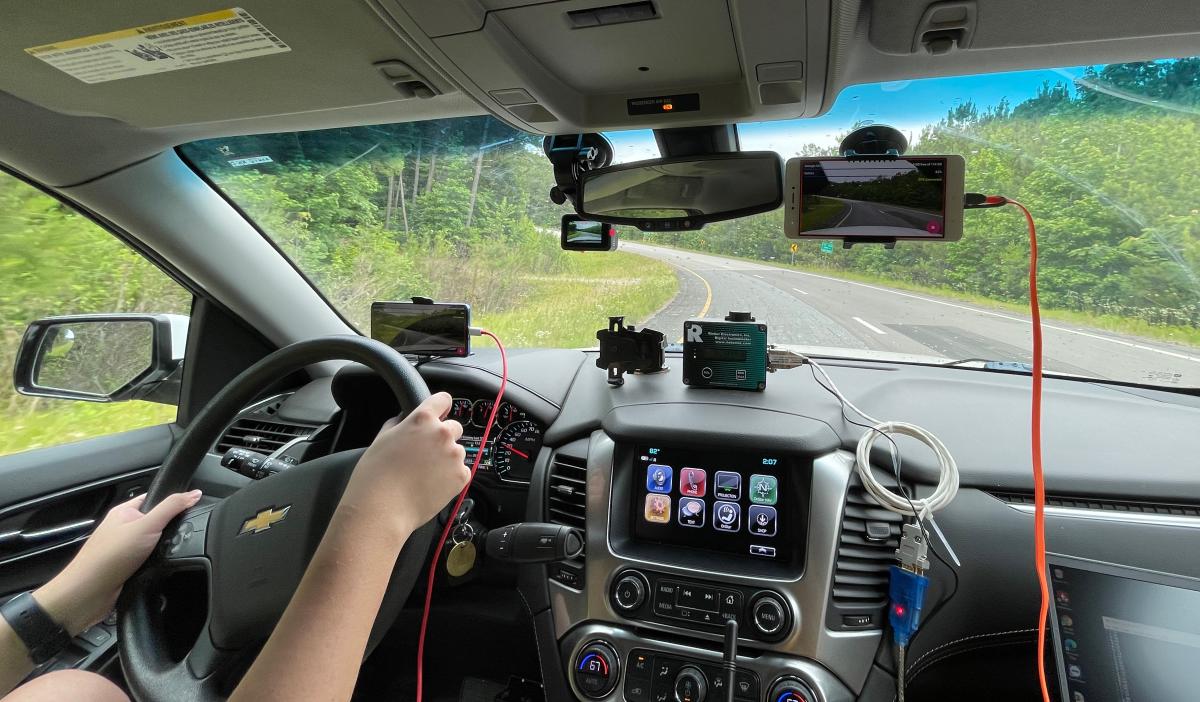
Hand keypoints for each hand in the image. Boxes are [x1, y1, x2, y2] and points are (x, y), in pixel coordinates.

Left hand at [33, 490, 200, 634]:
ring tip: (162, 556)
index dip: (172, 504)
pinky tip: (156, 569)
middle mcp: (123, 530)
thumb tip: (193, 493)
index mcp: (124, 512)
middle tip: (174, 537)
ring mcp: (125, 550)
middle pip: (158, 525)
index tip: (188, 510)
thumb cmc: (107, 557)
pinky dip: (156, 567)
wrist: (88, 594)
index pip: (155, 499)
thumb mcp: (146, 525)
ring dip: (162, 552)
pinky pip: (150, 563)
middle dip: (169, 532)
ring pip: (155, 546)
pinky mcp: (128, 569)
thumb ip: (172, 508)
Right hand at [338, 392, 467, 542]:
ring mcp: (454, 455)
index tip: (440, 413)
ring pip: (457, 451)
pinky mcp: (461, 476)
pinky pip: (461, 471)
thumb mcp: (382, 439)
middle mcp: (442, 433)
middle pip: (454, 427)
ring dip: (446, 459)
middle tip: (425, 454)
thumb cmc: (376, 476)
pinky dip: (451, 477)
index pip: (442, 400)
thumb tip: (404, 418)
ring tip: (425, 474)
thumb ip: (398, 423)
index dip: (440, 407)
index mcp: (422, 419)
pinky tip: (432, 485)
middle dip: (442, 437)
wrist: (382, 509)